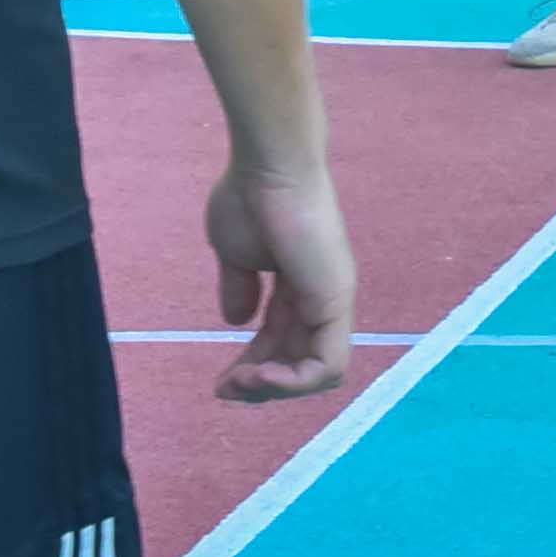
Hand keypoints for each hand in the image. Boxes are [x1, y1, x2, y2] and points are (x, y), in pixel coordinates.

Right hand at [202, 153, 355, 404]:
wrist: (266, 168)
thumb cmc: (250, 199)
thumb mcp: (236, 254)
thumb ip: (239, 287)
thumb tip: (236, 320)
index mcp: (299, 287)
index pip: (282, 343)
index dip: (253, 367)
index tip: (220, 381)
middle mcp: (321, 297)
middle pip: (298, 362)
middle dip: (260, 385)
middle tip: (223, 389)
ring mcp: (332, 300)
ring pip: (317, 373)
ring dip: (275, 388)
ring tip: (240, 382)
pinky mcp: (335, 301)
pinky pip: (327, 364)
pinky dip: (294, 382)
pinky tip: (259, 375)